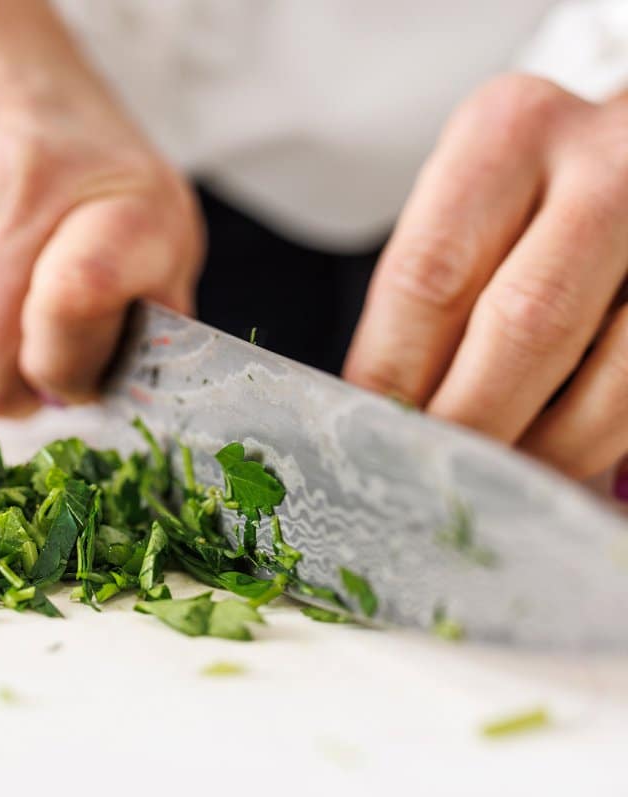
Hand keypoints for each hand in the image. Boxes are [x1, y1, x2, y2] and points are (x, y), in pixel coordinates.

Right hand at [0, 0, 202, 414]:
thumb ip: (154, 319)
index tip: (75, 363)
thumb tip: (99, 400)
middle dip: (6, 391)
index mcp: (110, 196)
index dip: (68, 367)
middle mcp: (12, 190)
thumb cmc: (78, 161)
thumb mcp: (157, 223)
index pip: (75, 305)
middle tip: (25, 359)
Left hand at [344, 74, 627, 479]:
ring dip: (545, 451)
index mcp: (508, 133)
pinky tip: (560, 465)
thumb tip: (380, 410)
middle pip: (523, 322)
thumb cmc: (540, 190)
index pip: (428, 275)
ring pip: (614, 376)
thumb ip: (434, 291)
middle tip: (429, 483)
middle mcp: (609, 162)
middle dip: (469, 422)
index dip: (392, 375)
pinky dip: (602, 447)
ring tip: (496, 487)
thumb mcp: (476, 201)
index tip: (369, 435)